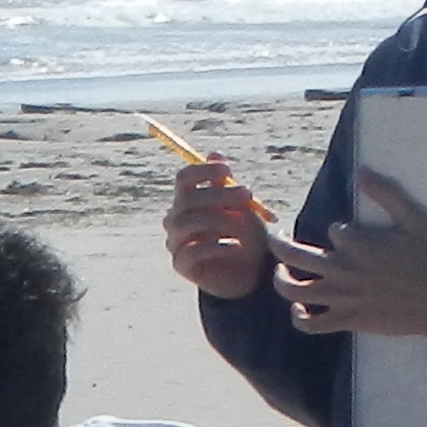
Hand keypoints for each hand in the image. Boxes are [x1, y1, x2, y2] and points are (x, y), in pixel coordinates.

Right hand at [163, 161, 272, 297]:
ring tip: (241, 224)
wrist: (250, 273)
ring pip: (185, 223)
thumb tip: (214, 153)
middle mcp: (176, 219)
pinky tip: (235, 247)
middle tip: (248, 195)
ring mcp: (176, 242)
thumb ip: (226, 184)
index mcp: (189, 201)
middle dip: (219, 194)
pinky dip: (216, 246)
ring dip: (217, 219)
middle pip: (186, 199)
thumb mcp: (241, 206)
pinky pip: (192, 251)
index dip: (202, 171)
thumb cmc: (245, 235)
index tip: (227, 170)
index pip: (184, 178)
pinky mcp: (181, 265)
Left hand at [275, 171, 426, 340]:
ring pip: (294, 290)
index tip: (354, 234)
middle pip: (294, 255)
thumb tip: (362, 172)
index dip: (342, 231)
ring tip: (281, 272)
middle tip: (277, 237)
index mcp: (357, 243)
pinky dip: (299, 318)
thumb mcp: (415, 219)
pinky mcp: (348, 320)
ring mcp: (342, 297)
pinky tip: (300, 310)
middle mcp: (343, 270)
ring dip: (281, 279)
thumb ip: (387, 195)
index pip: (334, 231)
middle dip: (279, 244)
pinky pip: (311, 324)